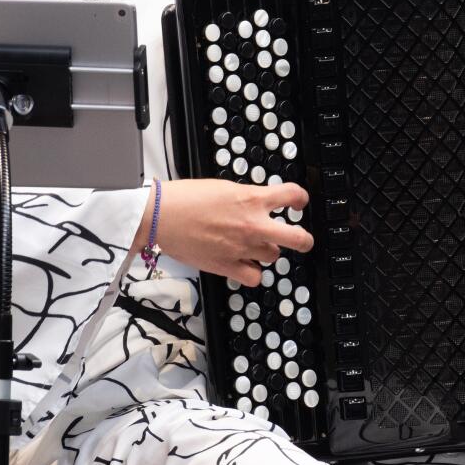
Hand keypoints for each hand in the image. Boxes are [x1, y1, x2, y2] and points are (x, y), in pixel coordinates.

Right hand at [153, 178, 313, 286]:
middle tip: (302, 239)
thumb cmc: (185, 199)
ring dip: (267, 251)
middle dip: (303, 239)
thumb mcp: (223, 187)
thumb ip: (246, 197)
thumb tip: (259, 204)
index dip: (300, 199)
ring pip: (273, 256)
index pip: (292, 195)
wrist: (161, 216)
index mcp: (251, 199)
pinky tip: (245, 264)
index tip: (298, 202)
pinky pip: (255, 276)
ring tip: (253, 246)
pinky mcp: (228, 266)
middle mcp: (252, 224)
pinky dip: (252, 272)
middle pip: (297, 238)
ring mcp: (242, 247)